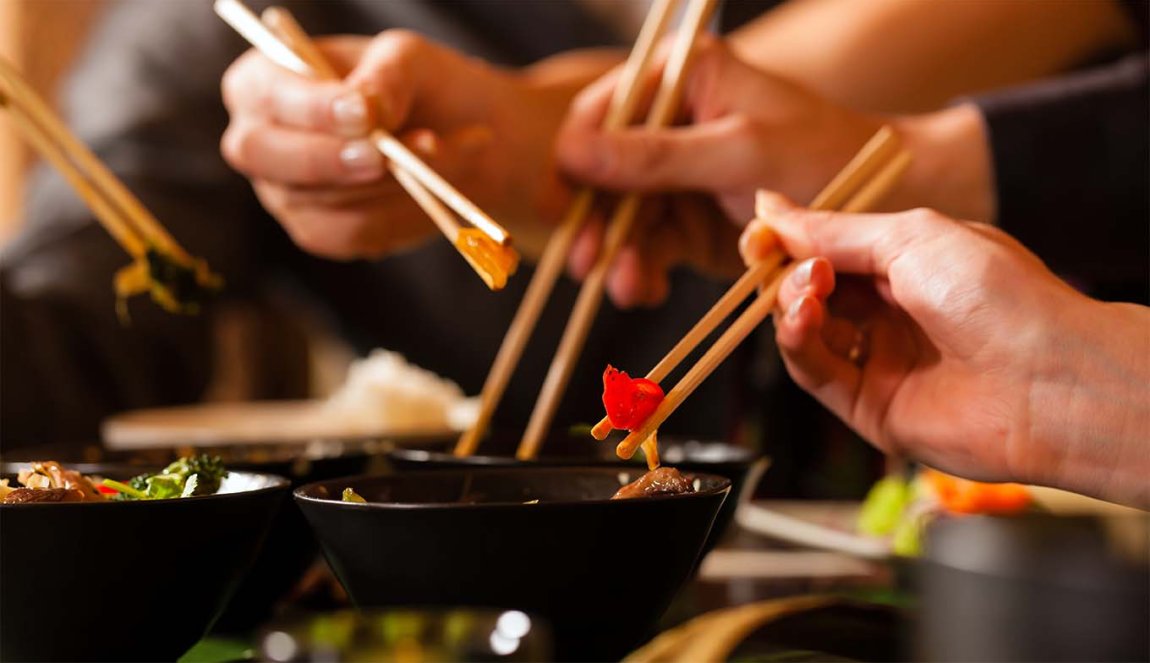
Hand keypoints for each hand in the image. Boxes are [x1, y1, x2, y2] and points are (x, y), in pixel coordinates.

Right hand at [221, 32, 595, 259]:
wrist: (498, 150)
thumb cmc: (453, 93)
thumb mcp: (425, 67)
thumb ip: (389, 77)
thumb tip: (358, 109)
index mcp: (277, 79)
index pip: (257, 94)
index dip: (303, 109)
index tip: (364, 115)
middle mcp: (271, 138)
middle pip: (263, 160)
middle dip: (333, 163)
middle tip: (394, 157)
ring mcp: (295, 194)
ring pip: (312, 210)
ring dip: (387, 193)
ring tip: (450, 159)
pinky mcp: (333, 236)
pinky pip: (349, 242)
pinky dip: (397, 225)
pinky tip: (435, 202)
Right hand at [554, 38, 882, 307]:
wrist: (883, 205)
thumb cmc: (822, 156)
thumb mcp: (739, 152)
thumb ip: (655, 156)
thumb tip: (573, 154)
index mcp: (682, 79)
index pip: (602, 113)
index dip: (575, 159)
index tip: (561, 204)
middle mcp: (670, 123)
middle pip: (602, 173)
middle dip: (595, 221)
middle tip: (584, 263)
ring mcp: (677, 176)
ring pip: (621, 218)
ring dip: (618, 255)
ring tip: (627, 288)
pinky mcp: (687, 221)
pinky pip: (649, 247)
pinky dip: (644, 270)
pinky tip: (647, 289)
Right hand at [742, 201, 1149, 505]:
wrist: (1047, 378)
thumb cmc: (997, 294)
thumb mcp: (910, 237)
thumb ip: (834, 229)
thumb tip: (769, 207)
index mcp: (905, 265)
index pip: (825, 251)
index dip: (788, 242)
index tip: (758, 233)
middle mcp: (888, 313)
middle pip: (806, 291)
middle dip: (785, 271)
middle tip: (774, 258)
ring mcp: (876, 361)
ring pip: (802, 331)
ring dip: (790, 303)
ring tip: (808, 288)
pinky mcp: (866, 406)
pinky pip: (812, 373)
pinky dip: (797, 342)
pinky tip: (804, 318)